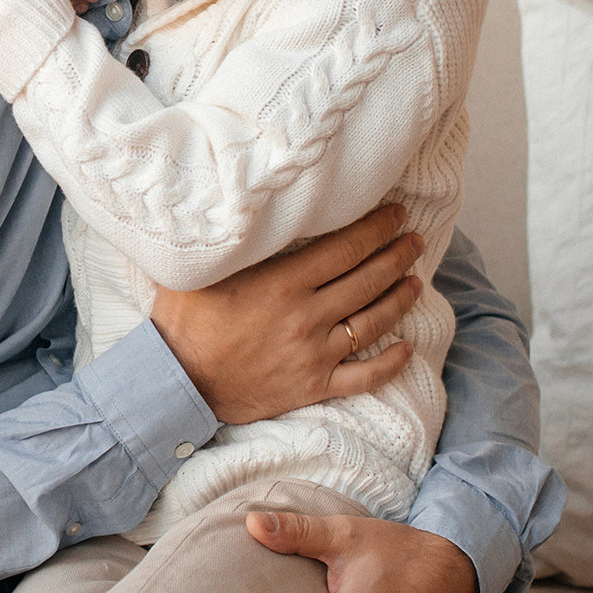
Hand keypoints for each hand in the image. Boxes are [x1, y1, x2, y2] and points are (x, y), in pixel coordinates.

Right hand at [148, 203, 421, 425]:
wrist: (177, 381)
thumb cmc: (185, 319)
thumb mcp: (203, 267)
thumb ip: (235, 241)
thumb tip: (250, 206)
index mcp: (283, 282)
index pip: (345, 248)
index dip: (376, 228)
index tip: (395, 214)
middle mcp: (307, 316)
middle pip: (367, 280)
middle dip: (396, 255)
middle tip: (413, 239)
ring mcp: (314, 354)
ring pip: (372, 322)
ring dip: (400, 298)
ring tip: (416, 280)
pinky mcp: (313, 386)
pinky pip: (364, 377)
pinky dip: (390, 363)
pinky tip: (406, 348)